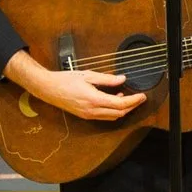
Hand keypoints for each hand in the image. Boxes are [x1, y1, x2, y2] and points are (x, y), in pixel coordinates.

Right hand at [5, 51, 141, 121]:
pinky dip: (113, 111)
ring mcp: (89, 115)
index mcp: (94, 99)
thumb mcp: (88, 75)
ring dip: (123, 110)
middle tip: (139, 98)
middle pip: (119, 113)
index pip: (120, 103)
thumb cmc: (66, 80)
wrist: (49, 89)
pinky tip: (113, 100)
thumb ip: (107, 79)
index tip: (142, 96)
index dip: (134, 100)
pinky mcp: (86, 116)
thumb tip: (122, 79)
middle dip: (132, 106)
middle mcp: (92, 111)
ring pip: (112, 117)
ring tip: (128, 98)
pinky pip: (104, 117)